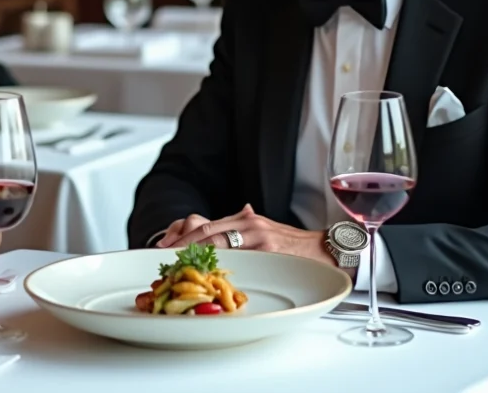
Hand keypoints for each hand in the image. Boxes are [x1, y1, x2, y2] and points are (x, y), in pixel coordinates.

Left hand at [159, 204, 332, 265]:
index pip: (207, 226)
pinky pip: (239, 257)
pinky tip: (206, 272)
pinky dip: (220, 263)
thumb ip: (247, 227)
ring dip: (194, 253)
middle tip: (160, 258)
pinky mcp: (269, 250)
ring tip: (175, 265)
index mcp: (245, 220)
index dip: (183, 237)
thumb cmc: (296, 246)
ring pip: (219, 242)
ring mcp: (258, 236)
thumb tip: (239, 214)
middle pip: (207, 232)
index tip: (163, 249)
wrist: (326, 250)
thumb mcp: (268, 230)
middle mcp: (249, 224)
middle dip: (181, 246)